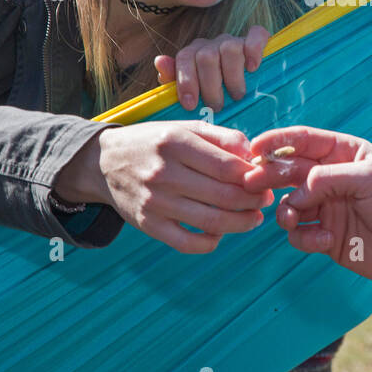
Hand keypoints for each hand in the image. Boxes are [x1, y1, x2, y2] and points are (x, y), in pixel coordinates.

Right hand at [54, 121, 274, 253]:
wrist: (104, 162)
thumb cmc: (154, 143)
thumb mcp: (185, 128)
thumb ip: (222, 137)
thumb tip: (253, 155)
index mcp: (176, 143)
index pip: (228, 166)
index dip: (254, 177)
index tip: (266, 180)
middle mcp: (164, 173)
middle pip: (224, 195)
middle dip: (254, 201)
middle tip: (266, 200)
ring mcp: (155, 202)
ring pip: (211, 221)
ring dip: (241, 223)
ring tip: (253, 218)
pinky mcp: (147, 225)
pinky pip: (187, 243)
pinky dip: (210, 242)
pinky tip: (220, 234)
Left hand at [155, 26, 270, 112]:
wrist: (239, 86)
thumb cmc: (210, 94)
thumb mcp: (189, 92)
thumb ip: (172, 79)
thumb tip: (160, 61)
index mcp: (193, 54)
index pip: (184, 58)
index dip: (186, 82)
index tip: (191, 105)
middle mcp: (211, 45)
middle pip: (207, 57)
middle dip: (211, 85)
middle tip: (217, 107)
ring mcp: (233, 41)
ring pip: (230, 49)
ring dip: (233, 76)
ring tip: (236, 95)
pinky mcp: (254, 41)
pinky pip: (256, 35)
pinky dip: (255, 50)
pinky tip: (253, 68)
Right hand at [242, 126, 371, 287]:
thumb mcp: (369, 179)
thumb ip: (328, 177)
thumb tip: (297, 189)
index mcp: (344, 153)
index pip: (303, 141)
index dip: (276, 142)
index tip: (254, 149)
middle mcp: (331, 177)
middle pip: (288, 172)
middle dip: (269, 176)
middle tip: (252, 184)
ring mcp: (327, 206)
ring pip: (289, 205)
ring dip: (285, 212)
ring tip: (293, 220)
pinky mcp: (326, 235)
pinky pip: (300, 234)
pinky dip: (304, 238)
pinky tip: (325, 241)